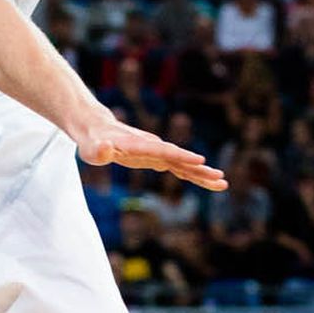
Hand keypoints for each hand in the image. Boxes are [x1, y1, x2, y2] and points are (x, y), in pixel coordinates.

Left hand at [73, 112, 226, 191]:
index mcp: (138, 145)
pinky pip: (178, 168)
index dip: (180, 155)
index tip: (200, 160)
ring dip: (202, 174)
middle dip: (200, 169)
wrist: (98, 128)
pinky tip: (209, 183)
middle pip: (179, 158)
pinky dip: (193, 175)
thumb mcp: (90, 148)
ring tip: (222, 184)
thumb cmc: (92, 141)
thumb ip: (99, 150)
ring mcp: (157, 152)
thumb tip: (103, 149)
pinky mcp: (157, 158)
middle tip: (220, 178)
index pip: (162, 150)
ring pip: (183, 164)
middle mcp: (152, 147)